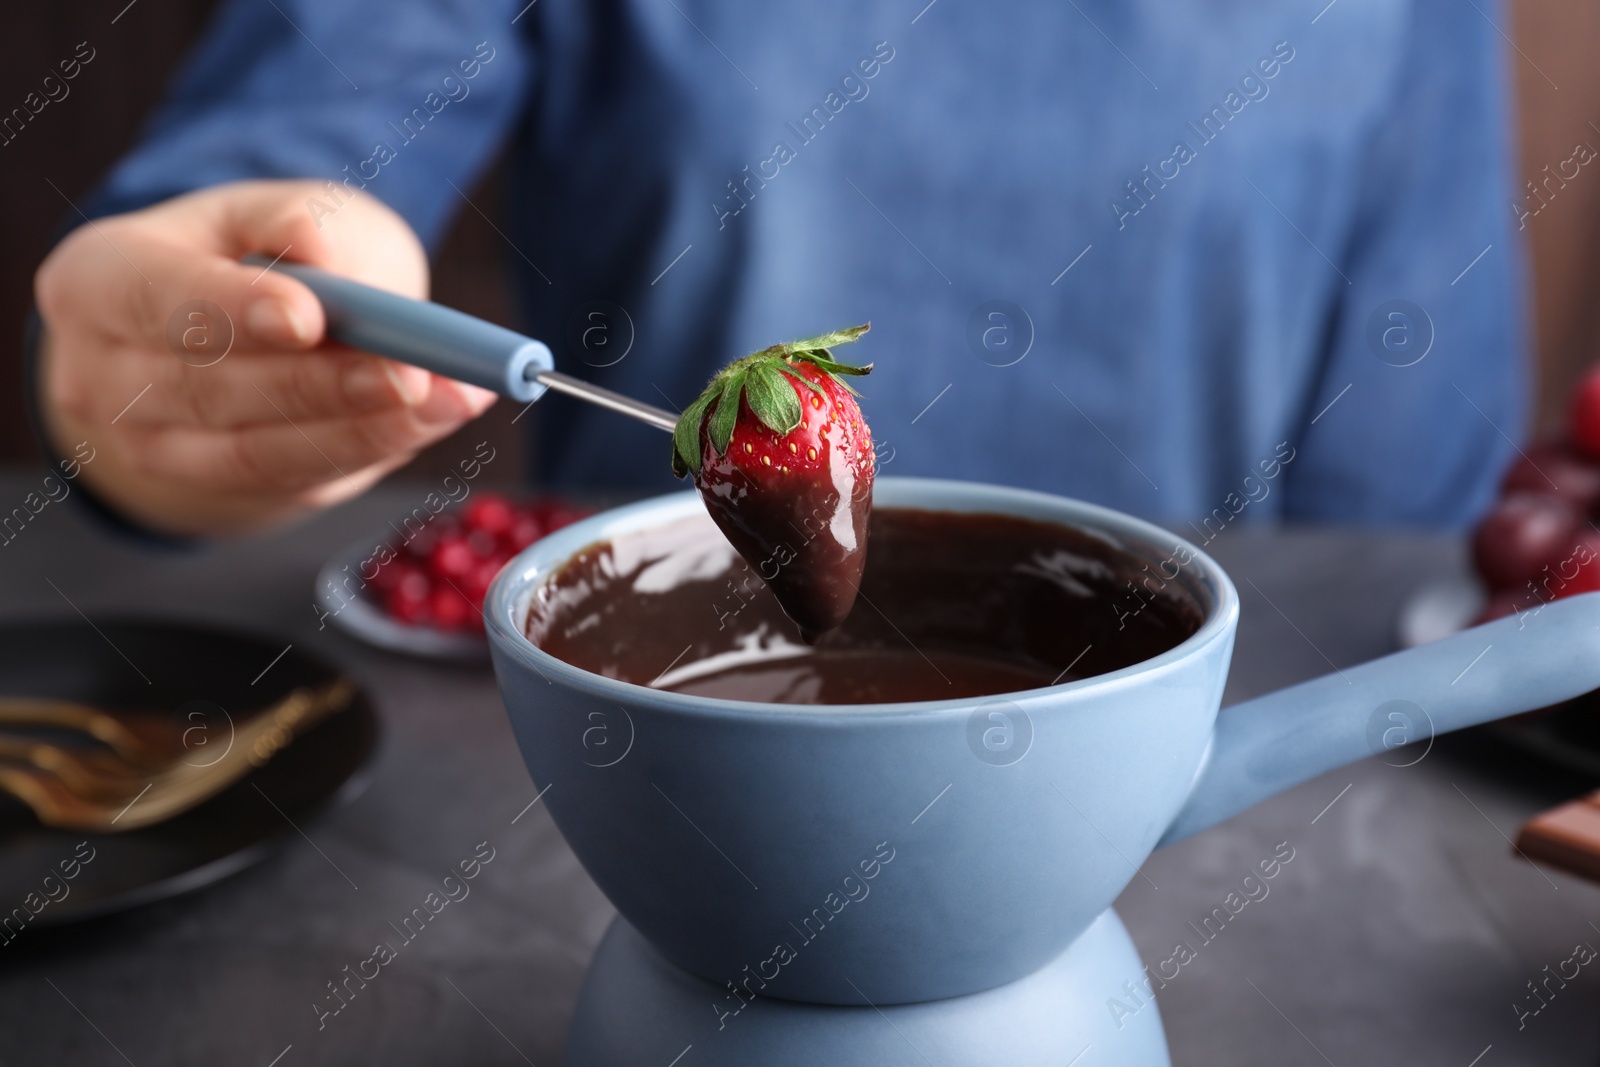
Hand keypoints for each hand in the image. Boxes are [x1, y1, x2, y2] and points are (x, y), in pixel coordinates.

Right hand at [33, 179, 497, 537]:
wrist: (229, 330)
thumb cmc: (249, 255)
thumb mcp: (264, 211)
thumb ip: (290, 221)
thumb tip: (321, 251)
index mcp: (96, 282)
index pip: (157, 300)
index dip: (233, 311)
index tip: (310, 316)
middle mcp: (104, 376)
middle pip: (215, 390)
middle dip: (325, 384)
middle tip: (414, 371)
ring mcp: (156, 447)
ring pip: (262, 451)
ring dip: (368, 429)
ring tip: (452, 398)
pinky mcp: (224, 488)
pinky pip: (300, 477)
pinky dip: (376, 447)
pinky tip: (437, 418)